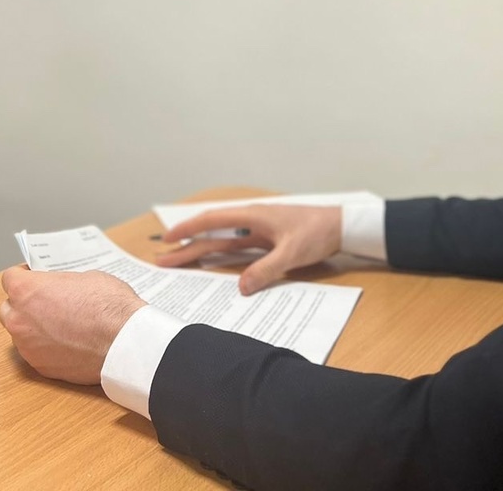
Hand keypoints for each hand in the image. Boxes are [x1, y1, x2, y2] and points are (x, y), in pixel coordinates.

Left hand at [0, 266, 144, 384]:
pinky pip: (36, 353)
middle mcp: (20, 320)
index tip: (34, 277)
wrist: (124, 341)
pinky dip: (46, 347)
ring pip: (20, 334)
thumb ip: (61, 285)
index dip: (23, 276)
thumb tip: (59, 292)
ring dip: (33, 327)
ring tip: (59, 325)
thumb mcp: (85, 278)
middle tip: (44, 301)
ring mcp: (28, 347)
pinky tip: (67, 343)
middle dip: (22, 304)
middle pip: (8, 308)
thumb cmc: (108, 305)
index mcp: (27, 291)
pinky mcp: (42, 367)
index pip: (10, 278)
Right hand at [156, 204, 340, 294]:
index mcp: (253, 215)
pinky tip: (210, 266)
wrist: (341, 227)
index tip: (168, 238)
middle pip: (212, 234)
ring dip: (201, 252)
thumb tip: (241, 288)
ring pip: (222, 243)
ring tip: (177, 263)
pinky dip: (221, 258)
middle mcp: (251, 221)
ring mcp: (257, 232)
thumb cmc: (318, 232)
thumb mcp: (292, 253)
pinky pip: (237, 250)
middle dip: (187, 246)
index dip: (188, 229)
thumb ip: (267, 269)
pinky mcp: (266, 242)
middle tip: (161, 260)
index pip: (212, 220)